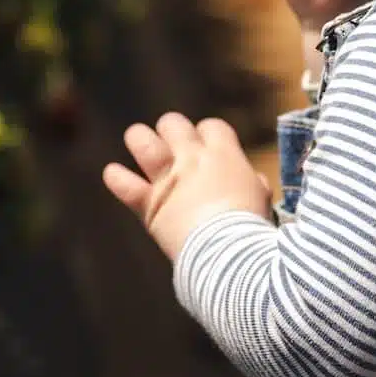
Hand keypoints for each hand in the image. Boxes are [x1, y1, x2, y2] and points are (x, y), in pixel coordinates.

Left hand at [102, 113, 270, 259]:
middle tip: (174, 147)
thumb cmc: (251, 227)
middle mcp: (192, 159)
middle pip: (172, 123)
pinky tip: (113, 175)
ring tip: (140, 145)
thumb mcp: (262, 199)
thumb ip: (253, 184)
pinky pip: (123, 184)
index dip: (208, 135)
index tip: (209, 148)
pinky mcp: (149, 203)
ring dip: (140, 140)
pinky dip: (117, 178)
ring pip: (141, 140)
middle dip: (172, 131)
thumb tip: (253, 182)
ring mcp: (167, 179)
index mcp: (223, 154)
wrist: (229, 253)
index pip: (211, 126)